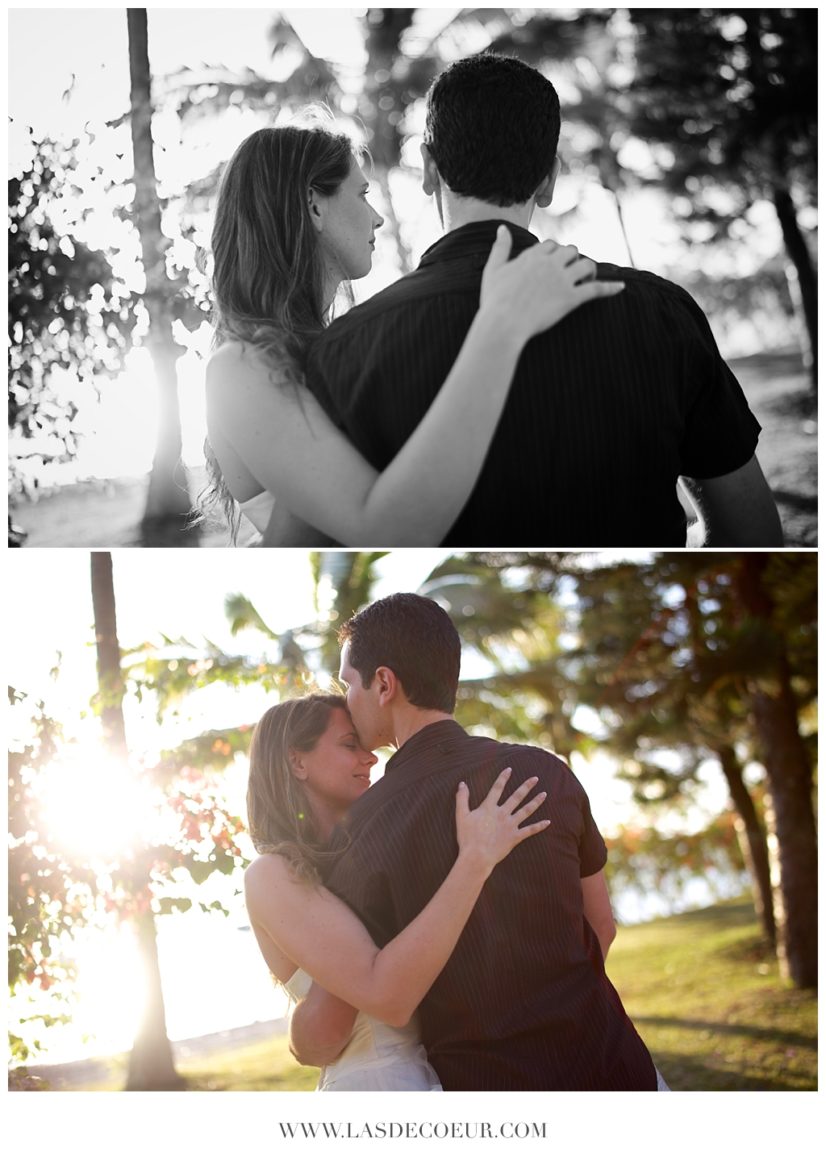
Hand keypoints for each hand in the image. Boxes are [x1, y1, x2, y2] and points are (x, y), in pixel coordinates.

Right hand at [455, 767, 549, 877]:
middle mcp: (502, 814)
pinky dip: (539, 826)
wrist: (477, 856)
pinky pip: (529, 830)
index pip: (497, 788)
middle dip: (526, 786)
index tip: (509, 769)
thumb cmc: (467, 837)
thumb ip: (462, 798)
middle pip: (516, 797)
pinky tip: (548, 822)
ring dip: (536, 802)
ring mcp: (510, 825)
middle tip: (535, 778)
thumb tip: (462, 783)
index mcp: (489, 808)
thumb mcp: (461, 815)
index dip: (503, 778)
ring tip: (544, 794)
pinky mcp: (515, 837)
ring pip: (526, 811)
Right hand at [479, 224, 624, 344]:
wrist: (502, 324)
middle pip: (571, 250)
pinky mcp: (571, 299)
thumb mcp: (493, 270)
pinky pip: (596, 290)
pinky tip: (621, 288)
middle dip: (572, 259)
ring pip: (586, 265)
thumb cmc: (494, 300)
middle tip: (570, 273)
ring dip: (589, 270)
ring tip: (586, 280)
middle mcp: (551, 264)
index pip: (551, 245)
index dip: (554, 253)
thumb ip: (500, 248)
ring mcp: (562, 280)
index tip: (553, 264)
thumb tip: (501, 228)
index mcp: (533, 256)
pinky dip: (610, 288)